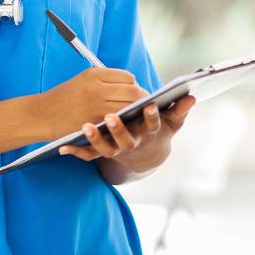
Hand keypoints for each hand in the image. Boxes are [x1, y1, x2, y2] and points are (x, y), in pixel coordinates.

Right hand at [41, 68, 143, 134]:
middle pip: (132, 92)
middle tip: (144, 105)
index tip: (136, 91)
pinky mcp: (94, 123)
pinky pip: (117, 122)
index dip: (135, 85)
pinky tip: (125, 124)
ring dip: (135, 112)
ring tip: (136, 115)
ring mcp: (96, 106)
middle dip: (141, 99)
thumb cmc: (64, 97)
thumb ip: (106, 81)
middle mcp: (96, 88)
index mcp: (94, 74)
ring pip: (128, 108)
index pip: (127, 77)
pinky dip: (124, 122)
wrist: (41, 114)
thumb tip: (131, 85)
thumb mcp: (83, 80)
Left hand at [60, 94, 196, 179]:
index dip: (151, 116)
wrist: (146, 157)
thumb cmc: (159, 131)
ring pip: (105, 148)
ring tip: (85, 127)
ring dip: (95, 140)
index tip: (149, 105)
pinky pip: (88, 155)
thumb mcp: (173, 123)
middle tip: (111, 116)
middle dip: (119, 129)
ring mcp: (116, 150)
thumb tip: (192, 97)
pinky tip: (63, 148)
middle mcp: (132, 143)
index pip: (152, 124)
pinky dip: (76, 152)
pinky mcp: (103, 154)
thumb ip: (180, 110)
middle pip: (125, 140)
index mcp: (149, 133)